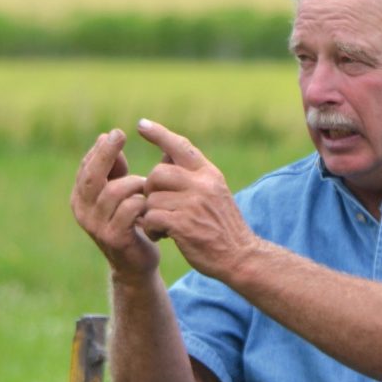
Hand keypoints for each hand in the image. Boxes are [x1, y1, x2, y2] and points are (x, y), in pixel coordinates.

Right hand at [70, 128, 159, 274]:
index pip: (86, 167)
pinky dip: (142, 201)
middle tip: (120, 135)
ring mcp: (96, 226)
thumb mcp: (119, 192)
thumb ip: (114, 168)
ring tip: (146, 187)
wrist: (134, 263)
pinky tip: (149, 204)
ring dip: (135, 183)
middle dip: (106, 153)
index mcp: (80, 197)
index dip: (100, 150)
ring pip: (115, 191)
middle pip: (92, 176)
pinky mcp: (114, 238)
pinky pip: (129, 209)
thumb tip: (109, 138)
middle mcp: (82, 211)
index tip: (115, 133)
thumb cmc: (129, 220)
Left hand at [138, 118, 256, 278]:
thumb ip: (192, 175)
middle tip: (157, 205)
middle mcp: (202, 184)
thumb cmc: (222, 226)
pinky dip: (151, 228)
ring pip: (152, 198)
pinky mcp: (183, 225)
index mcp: (209, 174)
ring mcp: (193, 204)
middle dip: (150, 189)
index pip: (180, 146)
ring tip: (161, 226)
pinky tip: (161, 236)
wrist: (240, 256)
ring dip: (150, 213)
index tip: (141, 124)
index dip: (159, 134)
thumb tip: (165, 153)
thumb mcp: (214, 192)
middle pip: (158, 173)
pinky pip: (152, 217)